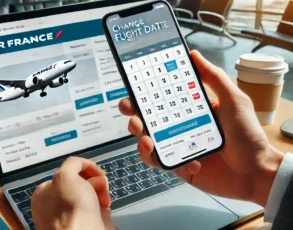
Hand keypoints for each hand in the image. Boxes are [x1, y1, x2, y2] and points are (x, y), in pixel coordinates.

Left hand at [31, 157, 113, 229]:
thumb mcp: (65, 176)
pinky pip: (99, 202)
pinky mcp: (90, 218)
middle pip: (80, 180)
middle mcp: (58, 202)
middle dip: (92, 178)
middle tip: (99, 182)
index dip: (81, 168)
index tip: (93, 170)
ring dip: (100, 187)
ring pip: (91, 189)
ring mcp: (74, 211)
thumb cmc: (71, 206)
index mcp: (45, 192)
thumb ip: (72, 164)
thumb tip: (81, 165)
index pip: (66, 172)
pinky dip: (104, 198)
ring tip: (103, 196)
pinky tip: (105, 202)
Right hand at [119, 50, 283, 206]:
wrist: (256, 172)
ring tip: (146, 138)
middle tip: (130, 110)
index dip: (145, 93)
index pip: (162, 99)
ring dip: (141, 138)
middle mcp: (180, 127)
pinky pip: (160, 162)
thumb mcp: (233, 100)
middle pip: (148, 120)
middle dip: (134, 114)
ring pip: (148, 141)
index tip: (134, 87)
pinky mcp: (178, 166)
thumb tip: (194, 55)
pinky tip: (182, 159)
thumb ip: (213, 77)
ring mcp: (178, 146)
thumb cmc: (248, 135)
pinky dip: (162, 160)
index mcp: (190, 110)